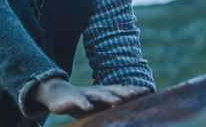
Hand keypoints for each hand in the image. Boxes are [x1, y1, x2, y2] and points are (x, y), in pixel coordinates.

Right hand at [27, 78, 149, 118]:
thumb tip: (128, 116)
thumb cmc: (82, 104)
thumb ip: (111, 110)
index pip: (121, 90)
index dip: (134, 90)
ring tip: (118, 101)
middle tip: (137, 95)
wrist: (58, 95)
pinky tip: (89, 108)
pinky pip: (79, 100)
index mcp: (105, 93)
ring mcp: (86, 93)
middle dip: (125, 91)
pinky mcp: (73, 98)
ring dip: (109, 96)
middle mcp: (97, 90)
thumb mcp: (98, 108)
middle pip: (113, 89)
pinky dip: (84, 103)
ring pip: (98, 93)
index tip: (148, 92)